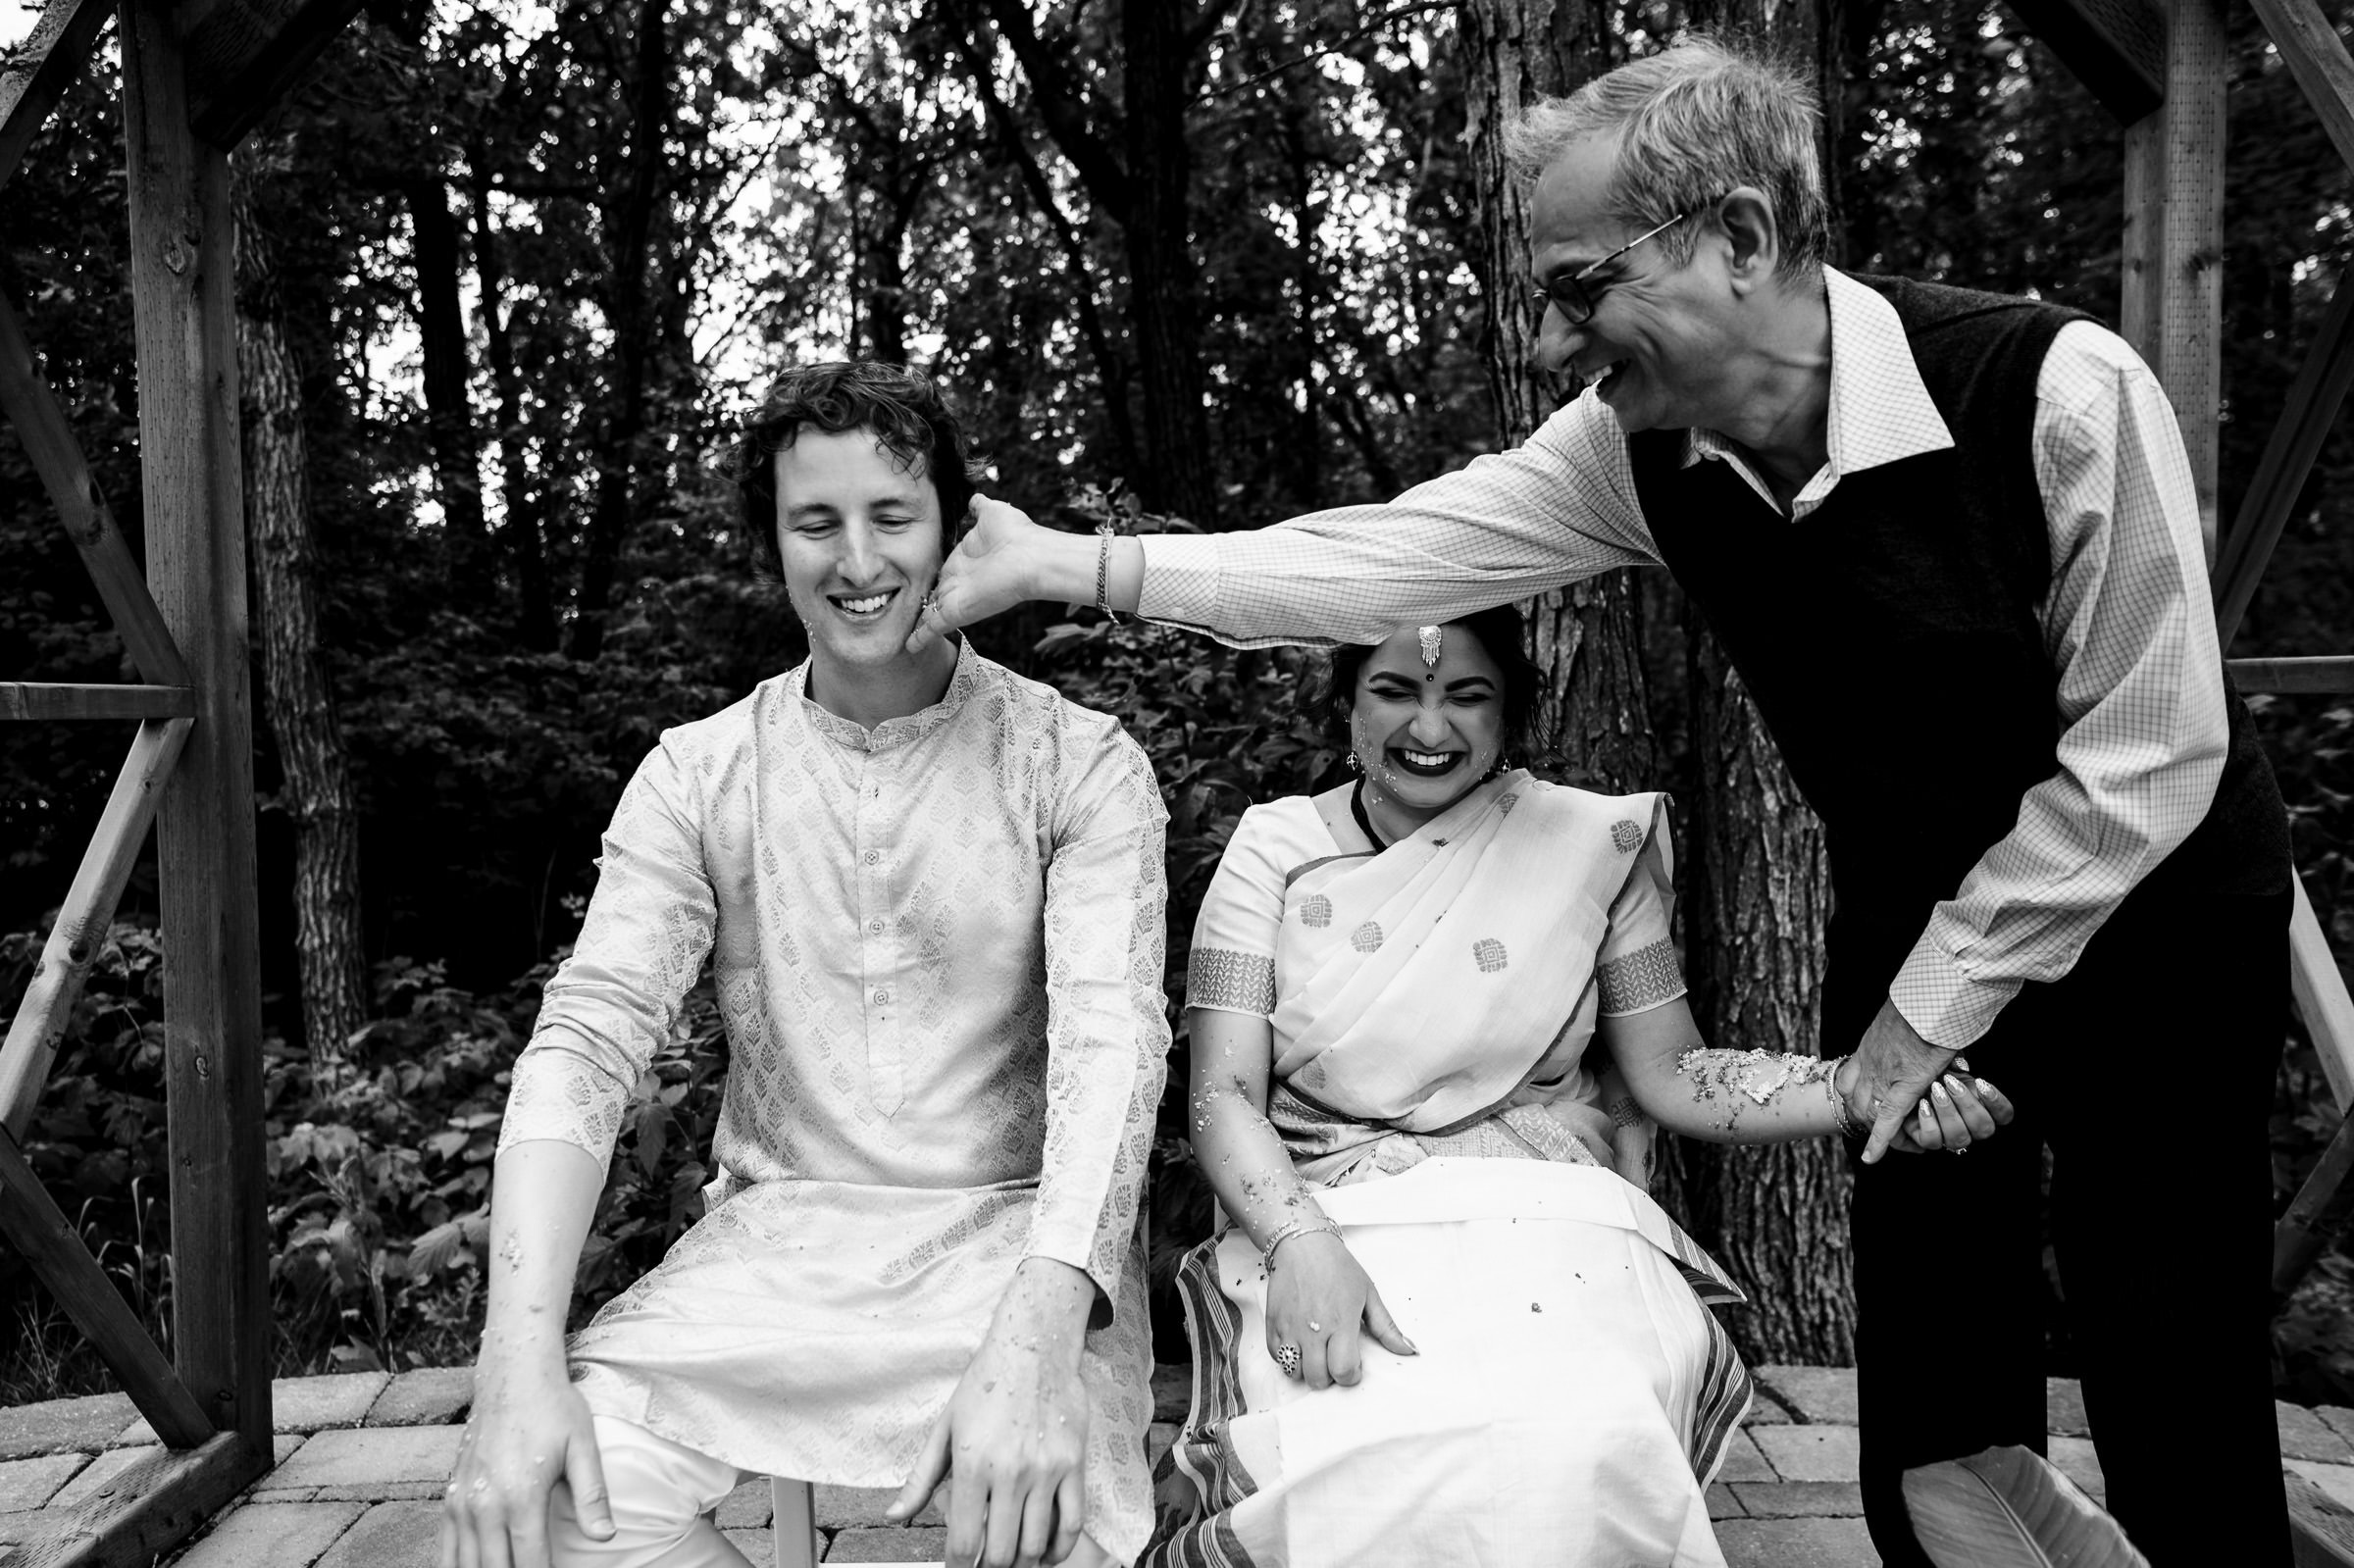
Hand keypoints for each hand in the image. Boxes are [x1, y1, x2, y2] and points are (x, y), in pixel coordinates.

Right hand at [439, 1359, 611, 1567]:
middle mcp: (485, 1506)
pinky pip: (447, 1548)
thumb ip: (592, 1496)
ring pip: (466, 1565)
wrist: (512, 1375)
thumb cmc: (553, 1408)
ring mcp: (463, 1503)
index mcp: (521, 1497)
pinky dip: (458, 1566)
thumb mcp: (582, 1447)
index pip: (532, 1564)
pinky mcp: (451, 1496)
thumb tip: (606, 1537)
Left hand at [889, 1276, 1091, 1567]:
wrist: (1033, 1348)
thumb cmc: (985, 1385)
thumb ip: (920, 1478)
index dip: (958, 1567)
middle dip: (989, 1567)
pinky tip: (1047, 1553)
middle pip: (1001, 1552)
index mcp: (972, 1464)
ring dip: (1022, 1562)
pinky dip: (1060, 1550)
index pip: (964, 1542)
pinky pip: (1072, 1523)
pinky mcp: (1073, 1465)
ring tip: (1012, 1558)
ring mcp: (1046, 1471)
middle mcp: (1010, 1472)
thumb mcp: (945, 1428)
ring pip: (1036, 1544)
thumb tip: (895, 1516)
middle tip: (985, 1561)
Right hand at [908, 496, 1052, 653]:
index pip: (943, 574)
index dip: (930, 579)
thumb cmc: (1017, 534)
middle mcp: (959, 582)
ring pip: (930, 615)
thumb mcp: (993, 513)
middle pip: (935, 597)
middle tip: (899, 612)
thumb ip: (979, 507)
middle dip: (920, 605)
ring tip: (897, 634)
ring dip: (915, 625)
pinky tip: (907, 647)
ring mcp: (957, 599)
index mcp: (964, 561)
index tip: (916, 583)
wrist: (1031, 558)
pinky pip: (932, 628)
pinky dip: (919, 638)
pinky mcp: (957, 612)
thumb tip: (974, 499)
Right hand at [1264, 1229, 1416, 1390]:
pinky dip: (1287, 1357)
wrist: (1303, 1245)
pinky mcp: (1273, 1322)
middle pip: (1318, 1379)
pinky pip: (1276, 1356)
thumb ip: (1387, 1327)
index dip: (1351, 1376)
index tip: (1353, 1365)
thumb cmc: (1337, 1266)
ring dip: (1307, 1369)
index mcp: (1341, 1323)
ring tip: (1316, 1353)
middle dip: (1329, 1376)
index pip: (1344, 1371)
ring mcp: (1290, 1327)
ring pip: (1295, 1372)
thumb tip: (1409, 1351)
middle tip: (1333, 1358)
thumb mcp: (1368, 1293)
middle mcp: (1313, 1329)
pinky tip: (1300, 1344)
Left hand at [1846, 998, 1960, 1164]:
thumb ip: (1901, 1035)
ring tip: (1882, 1142)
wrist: (1930, 999)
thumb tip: (1915, 1035)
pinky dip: (1879, 1141)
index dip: (1851, 1094)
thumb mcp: (1901, 1019)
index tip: (1854, 1103)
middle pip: (1853, 1099)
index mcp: (1868, 1047)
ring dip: (1873, 1128)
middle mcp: (1869, 1064)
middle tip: (1871, 1127)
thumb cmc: (1923, 1004)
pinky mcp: (1905, 1086)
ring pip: (1868, 1111)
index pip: (1848, 1078)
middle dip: (1861, 1115)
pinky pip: (1889, 1120)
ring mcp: (1884, 1076)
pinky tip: (1872, 1159)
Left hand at [1900, 1067, 2015, 1153]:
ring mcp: (1950, 1137)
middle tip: (1950, 1083)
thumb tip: (1960, 1064)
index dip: (1997, 1102)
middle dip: (1967, 1104)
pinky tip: (1923, 1104)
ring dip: (1948, 1113)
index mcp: (1982, 1108)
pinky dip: (1928, 1122)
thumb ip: (1957, 1062)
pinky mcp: (1927, 1139)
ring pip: (1960, 1138)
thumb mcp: (1946, 1064)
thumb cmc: (1930, 1072)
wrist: (1904, 1083)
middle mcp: (1970, 1127)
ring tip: (1935, 1090)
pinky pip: (1932, 1140)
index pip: (2004, 1115)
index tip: (1980, 1082)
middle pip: (1984, 1128)